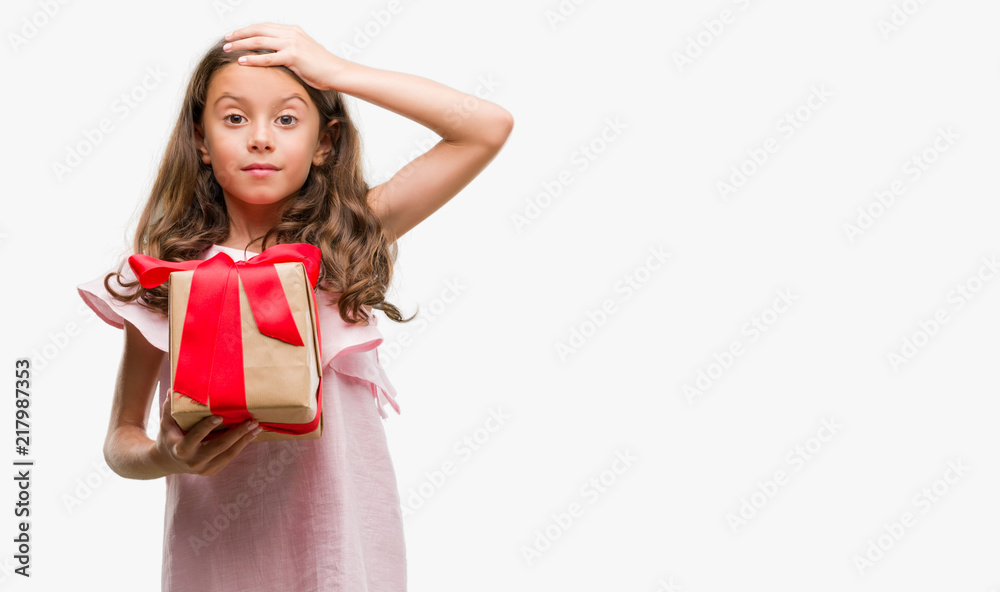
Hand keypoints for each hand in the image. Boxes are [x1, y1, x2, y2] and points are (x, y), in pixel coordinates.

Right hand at [154, 389, 261, 476]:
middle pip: (219, 446)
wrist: (166, 462)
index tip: (220, 416)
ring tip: (257, 428)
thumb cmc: (168, 437)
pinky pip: (229, 458)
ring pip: (228, 454)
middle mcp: (193, 461)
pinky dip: (241, 446)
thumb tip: (171, 389)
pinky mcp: (212, 471)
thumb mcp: (166, 423)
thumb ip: (169, 408)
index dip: (207, 427)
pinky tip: (251, 436)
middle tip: (251, 421)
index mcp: (181, 449)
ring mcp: (204, 468)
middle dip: (237, 433)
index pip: (196, 436)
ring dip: (245, 440)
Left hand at [223, 22, 347, 90]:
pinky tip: (242, 61)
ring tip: (228, 49)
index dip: (248, 30)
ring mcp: (292, 43)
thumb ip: (288, 51)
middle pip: (258, 30)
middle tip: (226, 40)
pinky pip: (268, 57)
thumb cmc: (322, 67)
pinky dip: (253, 59)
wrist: (337, 72)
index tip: (235, 35)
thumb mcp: (303, 54)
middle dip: (240, 34)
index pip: (264, 27)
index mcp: (292, 31)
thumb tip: (274, 57)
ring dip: (241, 45)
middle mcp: (291, 33)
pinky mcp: (294, 56)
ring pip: (260, 41)